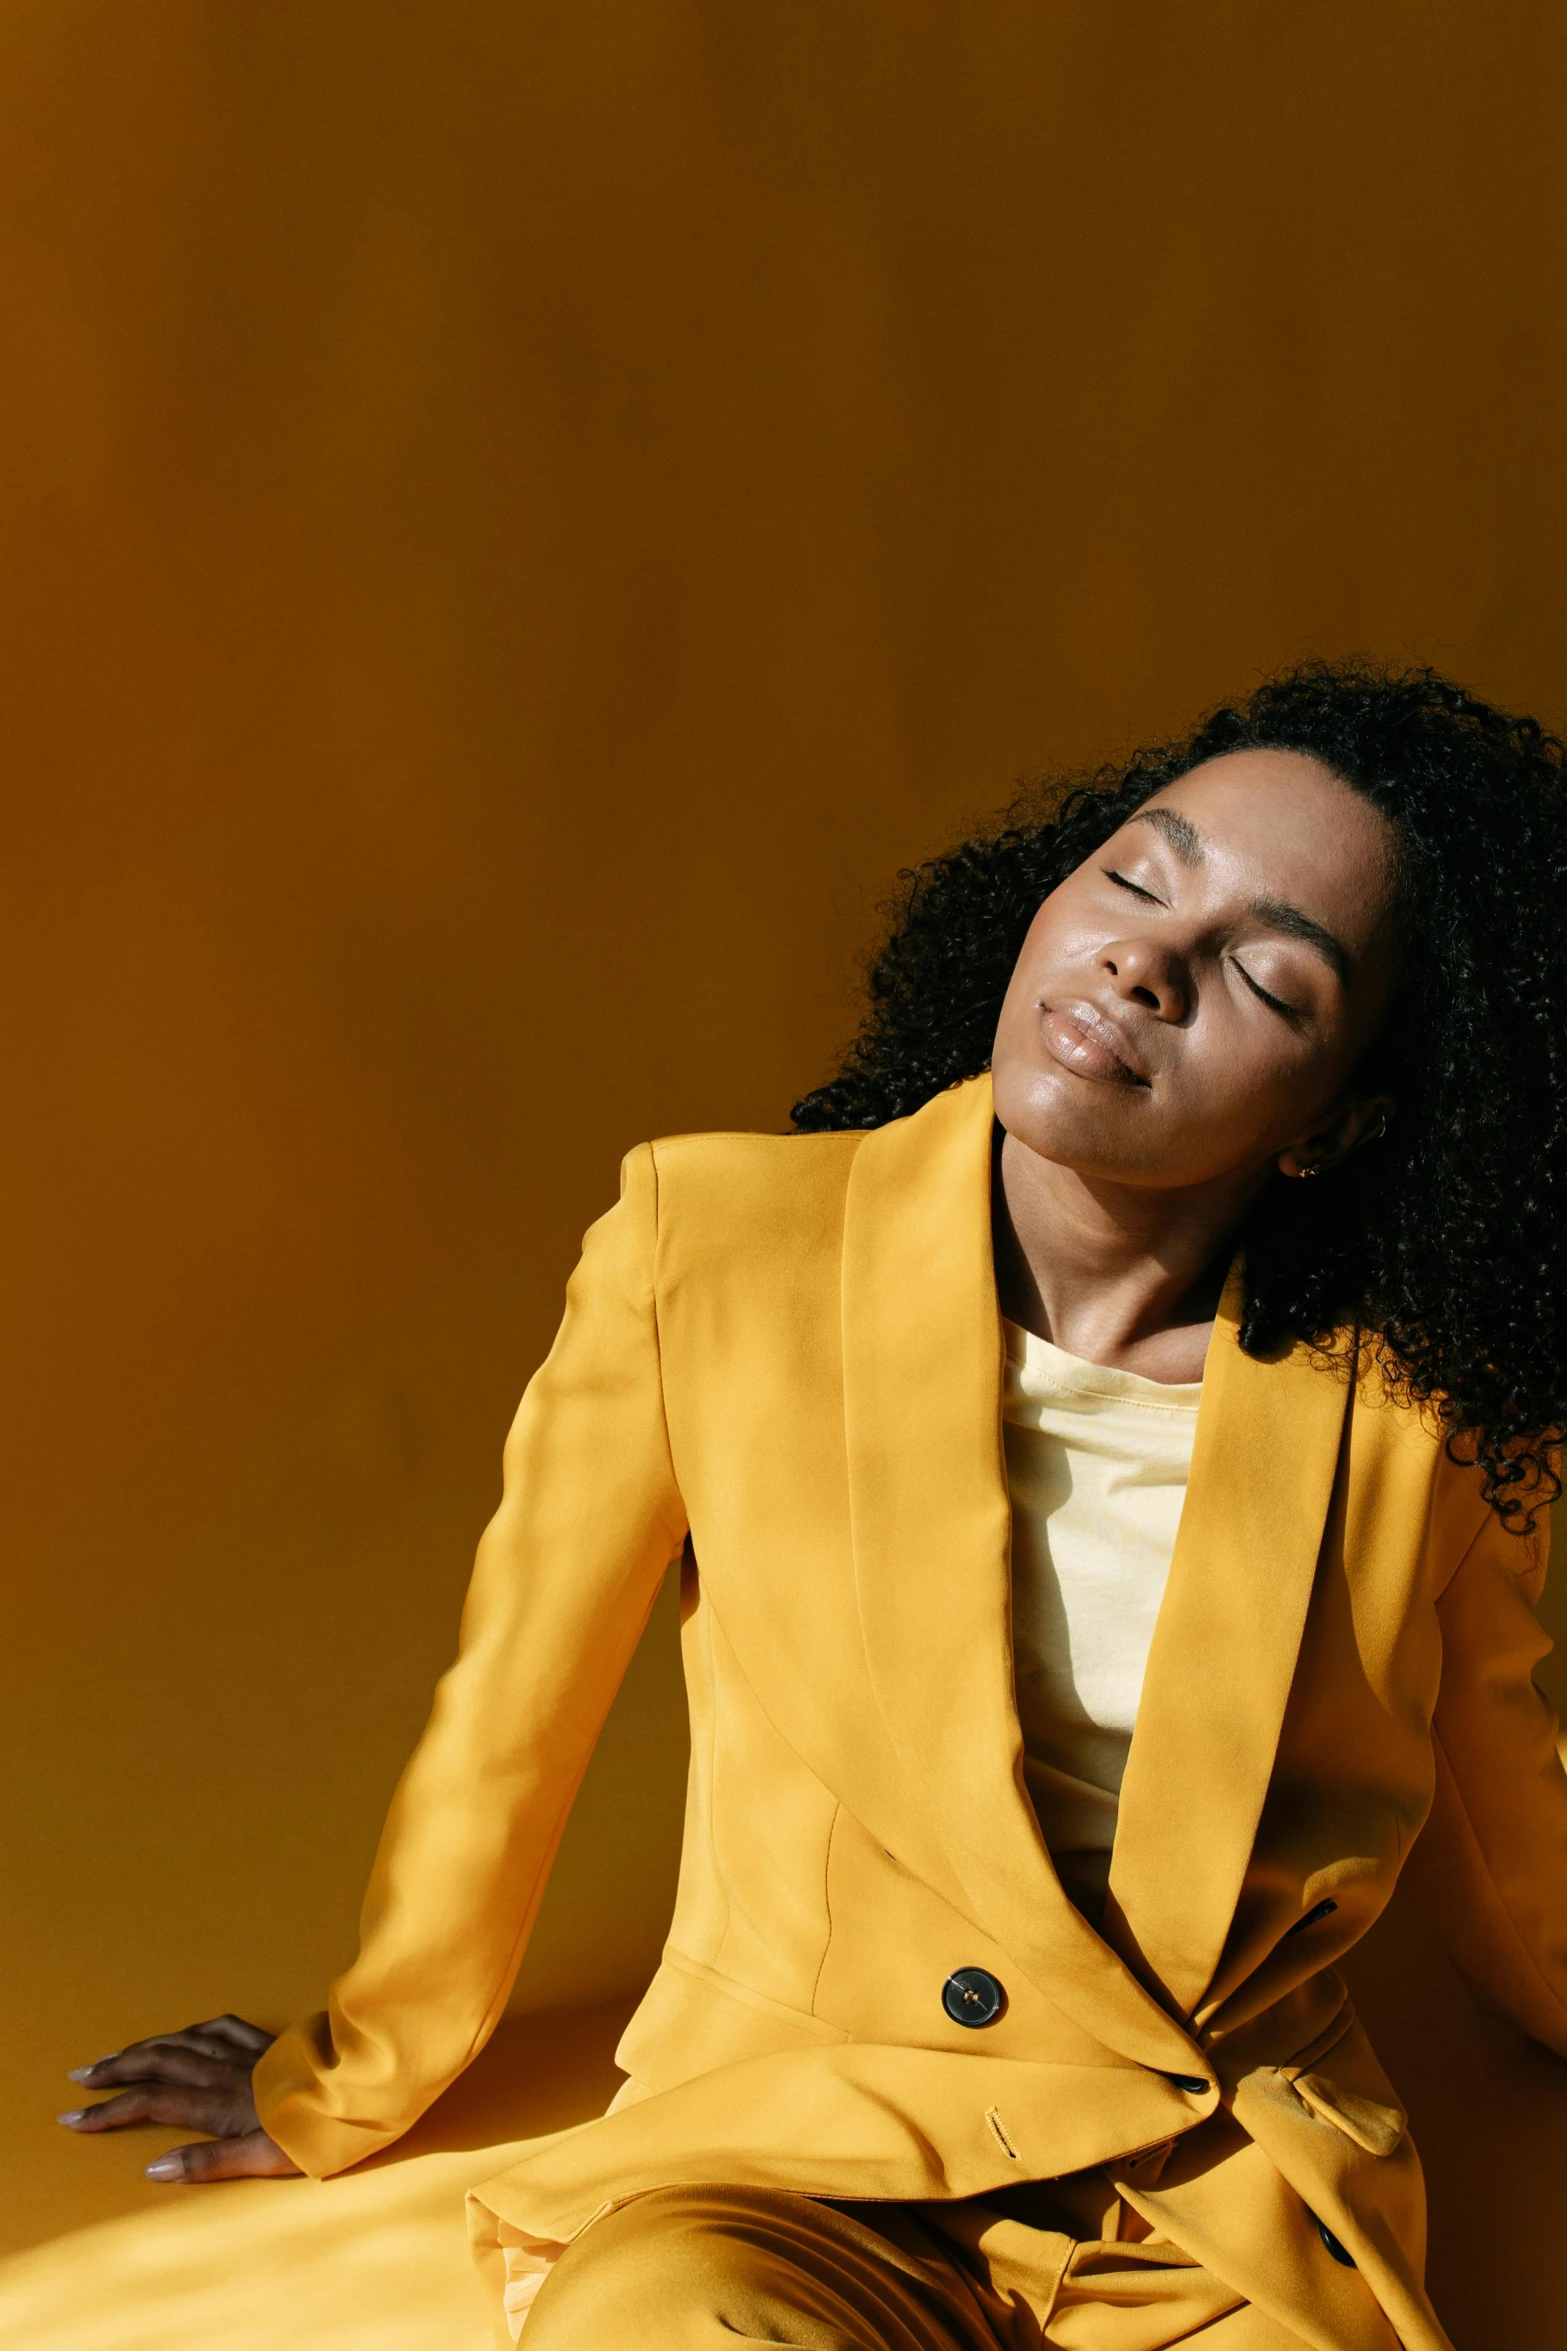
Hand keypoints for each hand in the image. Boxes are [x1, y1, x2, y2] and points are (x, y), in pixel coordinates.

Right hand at [58, 2013, 301, 2181]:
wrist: (363, 2089)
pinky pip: (223, 2028)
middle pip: (158, 2062)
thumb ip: (208, 2164)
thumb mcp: (263, 2160)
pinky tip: (186, 2031)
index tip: (74, 2117)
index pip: (150, 2102)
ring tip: (117, 2055)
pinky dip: (195, 2029)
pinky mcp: (269, 2045)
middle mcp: (226, 2073)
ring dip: (145, 2046)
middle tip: (80, 2077)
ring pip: (183, 2042)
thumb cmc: (317, 2133)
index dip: (110, 2110)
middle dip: (116, 2069)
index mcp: (219, 2104)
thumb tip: (153, 2168)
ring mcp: (248, 2054)